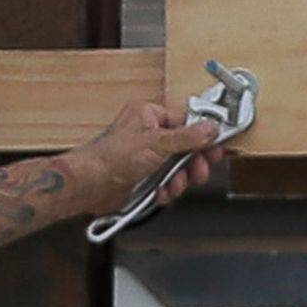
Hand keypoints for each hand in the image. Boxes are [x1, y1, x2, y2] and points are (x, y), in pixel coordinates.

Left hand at [66, 97, 224, 219]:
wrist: (90, 185)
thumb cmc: (111, 157)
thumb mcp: (158, 143)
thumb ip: (188, 136)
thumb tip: (210, 128)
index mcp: (149, 115)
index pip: (186, 121)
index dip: (202, 136)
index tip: (215, 147)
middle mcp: (147, 133)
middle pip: (184, 146)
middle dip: (192, 163)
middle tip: (199, 170)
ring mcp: (144, 155)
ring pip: (176, 166)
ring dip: (179, 179)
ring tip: (176, 184)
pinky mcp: (142, 174)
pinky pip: (165, 180)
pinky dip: (166, 188)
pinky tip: (162, 191)